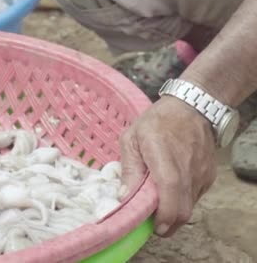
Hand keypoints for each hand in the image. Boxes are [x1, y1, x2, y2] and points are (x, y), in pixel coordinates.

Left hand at [120, 96, 216, 236]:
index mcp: (164, 157)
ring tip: (158, 203)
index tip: (153, 226)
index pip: (170, 191)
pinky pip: (195, 197)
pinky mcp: (208, 176)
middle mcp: (187, 169)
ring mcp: (201, 174)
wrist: (191, 108)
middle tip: (151, 221)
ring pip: (189, 206)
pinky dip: (182, 201)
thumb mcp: (131, 138)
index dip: (163, 214)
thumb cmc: (157, 122)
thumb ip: (129, 168)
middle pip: (183, 210)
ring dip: (174, 212)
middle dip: (167, 223)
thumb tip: (124, 196)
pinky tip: (170, 191)